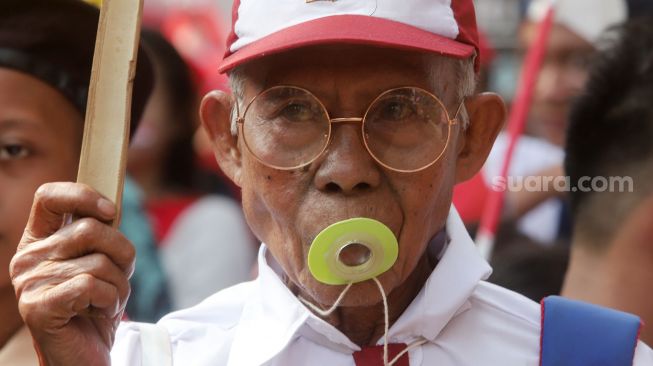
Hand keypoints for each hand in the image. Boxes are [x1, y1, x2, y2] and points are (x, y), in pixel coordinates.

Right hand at [10, 182, 134, 365]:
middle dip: (122, 253)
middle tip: (120, 276)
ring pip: (99, 262)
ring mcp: (29, 283)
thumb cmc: (96, 306)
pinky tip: (101, 312)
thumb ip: (100, 236)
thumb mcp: (101, 263)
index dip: (83, 196)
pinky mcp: (38, 308)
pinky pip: (91, 286)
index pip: (49, 196)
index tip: (111, 211)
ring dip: (119, 285)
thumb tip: (111, 208)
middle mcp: (27, 259)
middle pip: (90, 229)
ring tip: (108, 302)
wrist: (87, 355)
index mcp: (39, 241)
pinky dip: (110, 300)